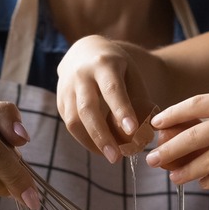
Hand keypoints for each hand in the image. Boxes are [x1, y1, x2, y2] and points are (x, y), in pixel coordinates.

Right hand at [57, 35, 155, 161]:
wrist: (84, 51)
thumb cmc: (116, 67)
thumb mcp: (132, 74)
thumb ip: (140, 99)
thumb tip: (148, 131)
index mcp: (103, 64)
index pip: (112, 90)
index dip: (121, 111)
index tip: (132, 131)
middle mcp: (81, 75)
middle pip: (88, 109)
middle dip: (102, 136)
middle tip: (116, 158)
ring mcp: (66, 88)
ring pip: (74, 120)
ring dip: (92, 142)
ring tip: (111, 156)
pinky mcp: (60, 101)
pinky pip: (70, 125)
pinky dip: (86, 140)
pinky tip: (101, 148)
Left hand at [146, 92, 208, 188]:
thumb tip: (192, 140)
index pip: (195, 104)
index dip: (172, 114)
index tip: (156, 124)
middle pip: (190, 135)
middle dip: (167, 149)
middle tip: (152, 159)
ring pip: (200, 160)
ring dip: (183, 170)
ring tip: (172, 177)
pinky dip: (207, 181)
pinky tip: (201, 183)